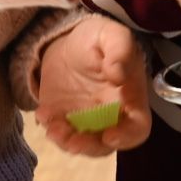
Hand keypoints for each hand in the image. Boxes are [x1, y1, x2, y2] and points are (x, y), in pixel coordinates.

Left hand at [35, 14, 151, 155]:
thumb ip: (120, 51)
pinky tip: (43, 113)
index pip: (138, 126)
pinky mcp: (64, 120)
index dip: (127, 137)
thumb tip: (119, 75)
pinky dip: (51, 129)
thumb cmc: (96, 38)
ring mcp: (86, 121)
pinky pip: (60, 134)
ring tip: (52, 126)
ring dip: (67, 142)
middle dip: (89, 146)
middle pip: (107, 144)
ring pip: (82, 144)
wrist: (66, 41)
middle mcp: (111, 116)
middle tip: (72, 140)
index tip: (109, 136)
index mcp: (130, 98)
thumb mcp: (111, 35)